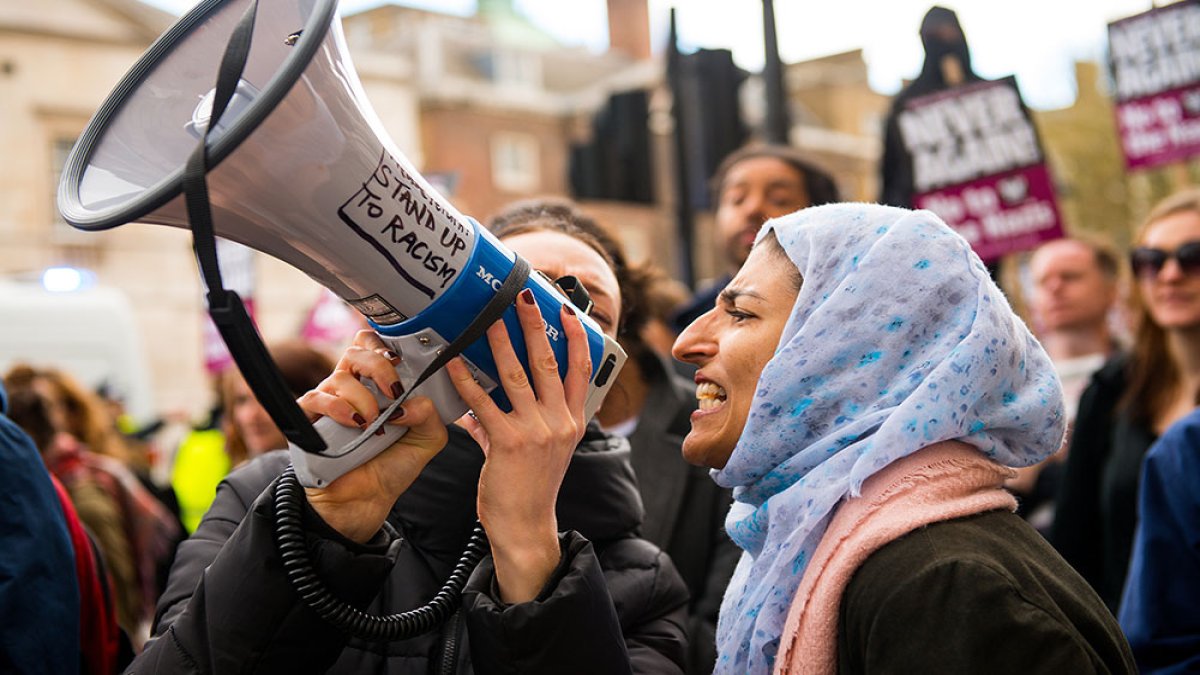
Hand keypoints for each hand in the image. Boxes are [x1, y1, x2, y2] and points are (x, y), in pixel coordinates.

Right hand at [298, 330, 447, 543]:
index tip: (400, 360)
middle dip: (379, 366)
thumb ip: (430, 414)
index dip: (384, 343)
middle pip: (356, 350)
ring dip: (363, 399)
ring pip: (341, 376)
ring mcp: (329, 400)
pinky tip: (354, 424)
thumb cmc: (392, 465)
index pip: (372, 343)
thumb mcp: (427, 439)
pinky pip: (316, 398)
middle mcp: (352, 386)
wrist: (367, 499)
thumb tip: (410, 402)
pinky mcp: (309, 419)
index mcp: (377, 383)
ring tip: (373, 425)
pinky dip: (338, 408)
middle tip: (392, 392)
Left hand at [447, 290, 590, 602]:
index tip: (568, 312)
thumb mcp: (535, 451)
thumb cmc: (529, 489)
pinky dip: (467, 380)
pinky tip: (454, 362)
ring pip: (519, 375)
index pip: (583, 371)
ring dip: (502, 342)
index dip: (577, 338)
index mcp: (572, 422)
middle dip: (536, 325)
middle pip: (550, 362)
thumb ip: (511, 423)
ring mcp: (537, 431)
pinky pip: (485, 402)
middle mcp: (560, 422)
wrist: (526, 528)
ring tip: (490, 319)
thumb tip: (480, 407)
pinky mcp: (509, 442)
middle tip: (524, 296)